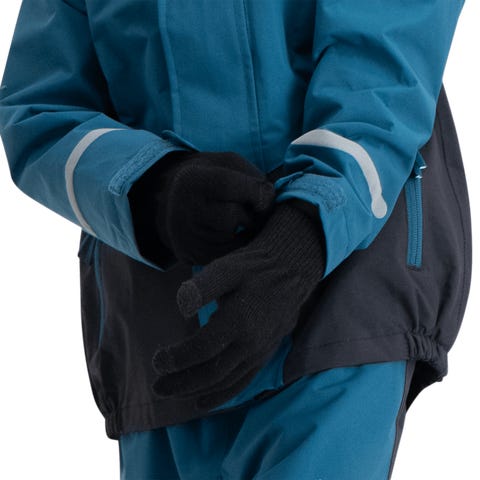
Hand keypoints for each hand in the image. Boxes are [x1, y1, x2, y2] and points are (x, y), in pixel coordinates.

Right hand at [128, 150, 274, 265]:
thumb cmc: (211, 178)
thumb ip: (252, 175)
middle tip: (252, 210)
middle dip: (250, 214)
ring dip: (247, 231)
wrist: (174, 202)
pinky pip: (231, 254)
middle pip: (233, 217)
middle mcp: (186, 210)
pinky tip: (234, 234)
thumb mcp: (227, 164)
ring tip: (241, 221)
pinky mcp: (195, 256)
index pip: (229, 185)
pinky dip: (240, 244)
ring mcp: (188, 237)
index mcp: (193, 180)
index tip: (264, 196)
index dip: (255, 192)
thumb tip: (268, 201)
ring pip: (234, 239)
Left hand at [151, 200, 325, 409]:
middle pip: (211, 372)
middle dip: (181, 382)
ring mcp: (259, 353)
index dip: (177, 359)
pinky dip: (221, 396)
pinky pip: (241, 383)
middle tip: (157, 387)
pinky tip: (202, 401)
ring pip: (224, 382)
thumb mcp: (227, 268)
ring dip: (195, 390)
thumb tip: (182, 307)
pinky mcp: (263, 356)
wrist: (290, 274)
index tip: (157, 360)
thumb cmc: (253, 269)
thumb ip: (203, 287)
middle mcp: (250, 343)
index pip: (202, 349)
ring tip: (171, 392)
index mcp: (239, 320)